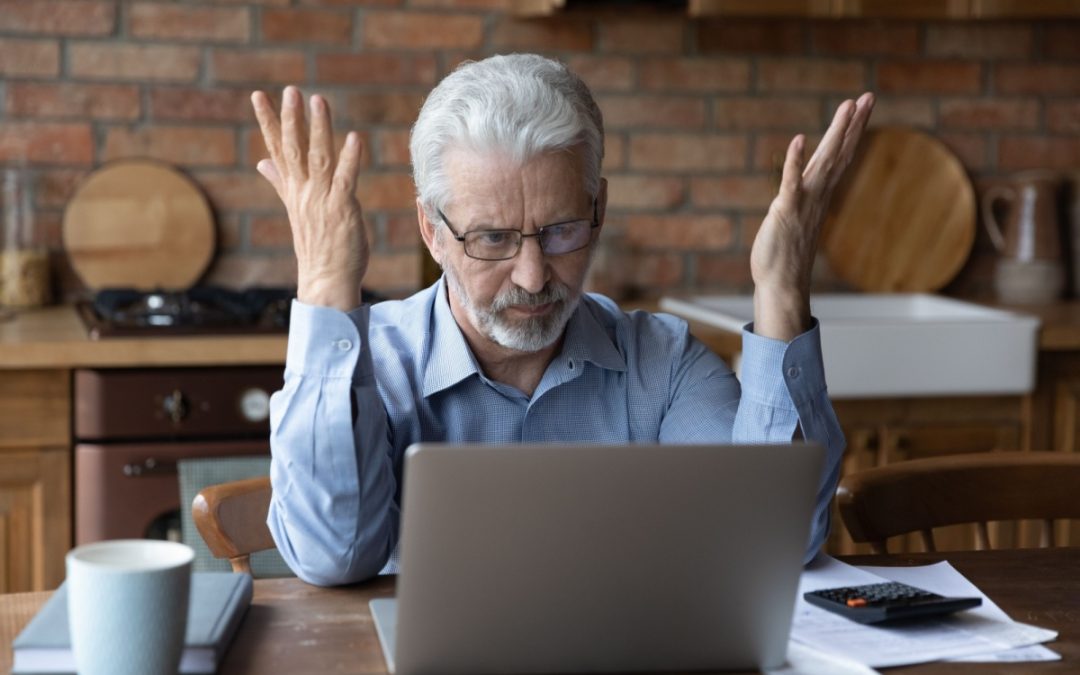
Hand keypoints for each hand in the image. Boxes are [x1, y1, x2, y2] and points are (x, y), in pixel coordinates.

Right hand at [251, 86, 367, 310]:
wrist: (325, 281)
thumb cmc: (317, 246)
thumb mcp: (296, 209)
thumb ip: (280, 182)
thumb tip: (262, 161)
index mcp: (293, 190)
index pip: (277, 149)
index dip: (268, 122)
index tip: (259, 96)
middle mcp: (304, 192)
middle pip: (294, 149)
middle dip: (290, 118)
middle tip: (289, 90)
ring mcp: (321, 200)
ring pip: (318, 158)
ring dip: (318, 129)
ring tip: (318, 101)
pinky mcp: (342, 209)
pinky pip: (345, 180)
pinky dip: (350, 159)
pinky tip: (354, 138)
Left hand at [750, 92, 874, 340]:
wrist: (780, 284)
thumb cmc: (784, 255)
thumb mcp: (796, 219)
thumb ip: (802, 201)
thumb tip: (807, 189)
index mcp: (819, 194)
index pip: (840, 156)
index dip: (852, 131)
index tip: (862, 105)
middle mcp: (816, 195)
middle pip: (839, 153)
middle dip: (853, 125)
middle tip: (867, 97)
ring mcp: (803, 202)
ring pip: (824, 162)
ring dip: (835, 135)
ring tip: (848, 107)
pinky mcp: (785, 211)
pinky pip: (791, 182)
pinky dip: (795, 162)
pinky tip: (799, 140)